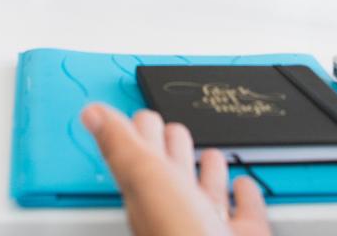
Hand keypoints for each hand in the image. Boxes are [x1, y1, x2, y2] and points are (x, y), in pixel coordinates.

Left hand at [82, 104, 269, 235]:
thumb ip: (121, 145)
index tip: (136, 116)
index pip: (141, 153)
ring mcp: (209, 225)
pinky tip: (243, 187)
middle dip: (174, 147)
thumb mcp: (146, 178)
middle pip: (173, 171)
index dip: (139, 131)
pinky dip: (245, 197)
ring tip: (210, 154)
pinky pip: (245, 211)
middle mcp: (176, 210)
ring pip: (207, 191)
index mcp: (149, 193)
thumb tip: (91, 113)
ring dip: (209, 171)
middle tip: (172, 130)